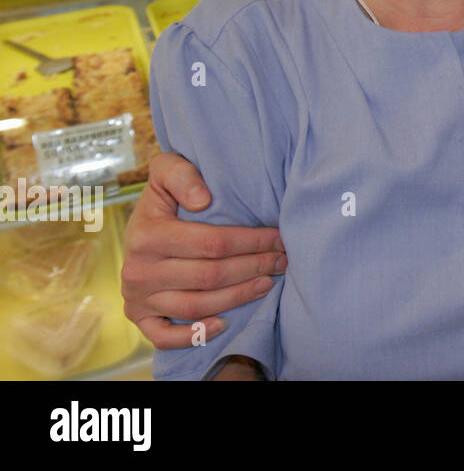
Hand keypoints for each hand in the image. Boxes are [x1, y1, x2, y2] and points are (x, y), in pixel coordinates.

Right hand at [121, 153, 285, 349]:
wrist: (140, 224)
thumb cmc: (165, 196)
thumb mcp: (166, 171)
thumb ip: (181, 174)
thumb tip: (203, 200)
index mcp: (147, 235)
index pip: (212, 243)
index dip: (251, 242)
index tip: (278, 238)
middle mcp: (139, 270)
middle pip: (210, 275)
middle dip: (253, 267)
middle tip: (282, 260)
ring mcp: (137, 297)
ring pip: (196, 305)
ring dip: (238, 296)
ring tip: (268, 283)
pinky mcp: (138, 316)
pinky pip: (163, 336)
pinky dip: (194, 335)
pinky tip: (225, 324)